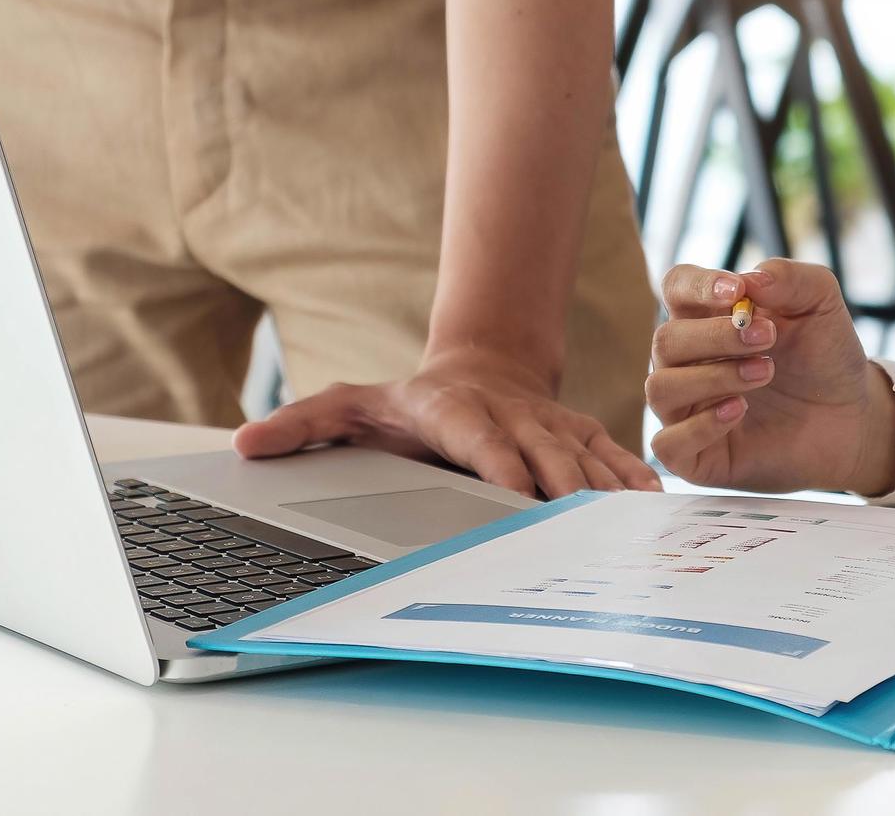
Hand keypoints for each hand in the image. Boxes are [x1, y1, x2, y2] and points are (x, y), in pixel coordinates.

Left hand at [232, 349, 659, 498]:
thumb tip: (244, 445)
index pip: (478, 439)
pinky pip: (609, 454)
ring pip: (580, 453)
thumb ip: (300, 425)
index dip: (500, 466)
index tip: (516, 497)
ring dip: (602, 490)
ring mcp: (546, 422)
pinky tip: (650, 508)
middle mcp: (507, 414)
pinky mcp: (576, 431)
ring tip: (624, 527)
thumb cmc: (406, 404)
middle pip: (539, 451)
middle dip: (560, 489)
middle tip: (580, 530)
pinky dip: (631, 478)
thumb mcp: (348, 406)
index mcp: (453, 411)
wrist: (478, 365)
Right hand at [646, 259, 894, 495]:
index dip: (697, 286)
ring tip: (764, 372)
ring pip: (661, 387)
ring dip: (713, 377)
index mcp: (708, 317)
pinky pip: (668, 443)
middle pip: (666, 340)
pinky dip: (700, 426)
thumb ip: (791, 279)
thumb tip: (750, 279)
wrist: (851, 418)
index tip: (736, 292)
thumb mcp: (821, 306)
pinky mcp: (694, 455)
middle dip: (715, 336)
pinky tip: (738, 410)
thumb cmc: (825, 359)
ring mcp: (686, 409)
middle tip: (767, 337)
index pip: (677, 287)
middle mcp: (688, 361)